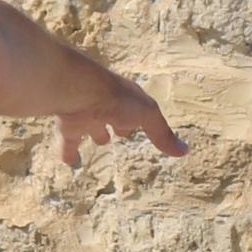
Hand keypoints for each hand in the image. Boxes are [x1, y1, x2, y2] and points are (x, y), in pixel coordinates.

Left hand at [54, 64, 187, 166]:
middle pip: (111, 118)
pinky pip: (67, 141)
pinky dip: (68, 151)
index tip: (136, 129)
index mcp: (126, 100)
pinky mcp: (67, 124)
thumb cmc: (117, 99)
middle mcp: (105, 105)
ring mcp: (85, 113)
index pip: (134, 111)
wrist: (78, 90)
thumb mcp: (147, 116)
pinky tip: (68, 161)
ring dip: (93, 134)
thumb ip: (162, 134)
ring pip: (90, 127)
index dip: (137, 121)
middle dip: (114, 125)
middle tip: (115, 135)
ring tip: (96, 143)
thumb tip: (185, 151)